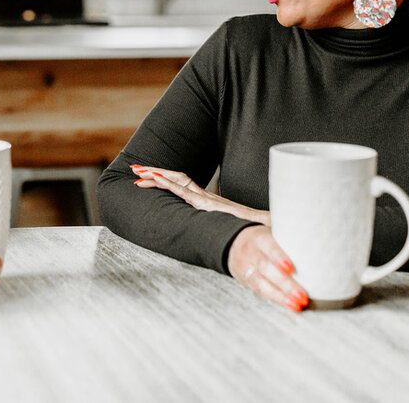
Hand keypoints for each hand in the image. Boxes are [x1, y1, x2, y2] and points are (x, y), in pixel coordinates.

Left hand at [130, 164, 270, 225]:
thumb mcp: (235, 232)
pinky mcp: (210, 207)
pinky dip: (168, 183)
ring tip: (138, 171)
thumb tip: (222, 239)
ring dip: (156, 175)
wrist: (272, 235)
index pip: (184, 186)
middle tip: (136, 168)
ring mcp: (208, 201)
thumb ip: (225, 232)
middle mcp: (207, 199)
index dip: (166, 179)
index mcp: (211, 204)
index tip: (148, 176)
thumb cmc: (257, 236)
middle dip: (155, 173)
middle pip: (177, 179)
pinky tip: (154, 179)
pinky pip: (185, 192)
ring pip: (178, 182)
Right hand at [228, 225, 308, 311]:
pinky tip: (290, 305)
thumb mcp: (270, 229)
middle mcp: (252, 253)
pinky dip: (277, 299)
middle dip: (285, 283)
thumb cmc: (261, 238)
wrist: (232, 242)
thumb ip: (288, 235)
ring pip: (262, 283)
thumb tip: (318, 236)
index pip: (269, 247)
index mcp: (259, 238)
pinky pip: (261, 291)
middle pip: (267, 269)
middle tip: (302, 295)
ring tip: (298, 304)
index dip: (278, 257)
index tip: (290, 268)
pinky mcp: (247, 281)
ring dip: (282, 296)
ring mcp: (248, 269)